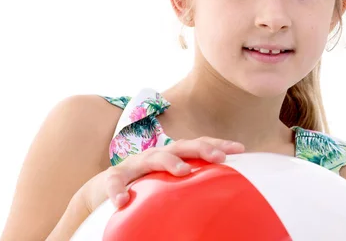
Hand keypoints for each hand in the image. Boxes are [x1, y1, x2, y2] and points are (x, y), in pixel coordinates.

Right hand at [79, 137, 244, 211]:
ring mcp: (135, 164)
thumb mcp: (169, 182)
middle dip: (202, 149)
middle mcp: (157, 154)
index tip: (240, 148)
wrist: (105, 188)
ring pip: (154, 157)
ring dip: (170, 162)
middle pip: (182, 146)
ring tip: (184, 171)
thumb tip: (225, 197)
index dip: (218, 144)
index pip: (198, 145)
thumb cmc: (146, 185)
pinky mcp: (113, 177)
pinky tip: (122, 201)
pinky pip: (115, 182)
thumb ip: (192, 184)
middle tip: (220, 158)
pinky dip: (117, 190)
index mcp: (172, 155)